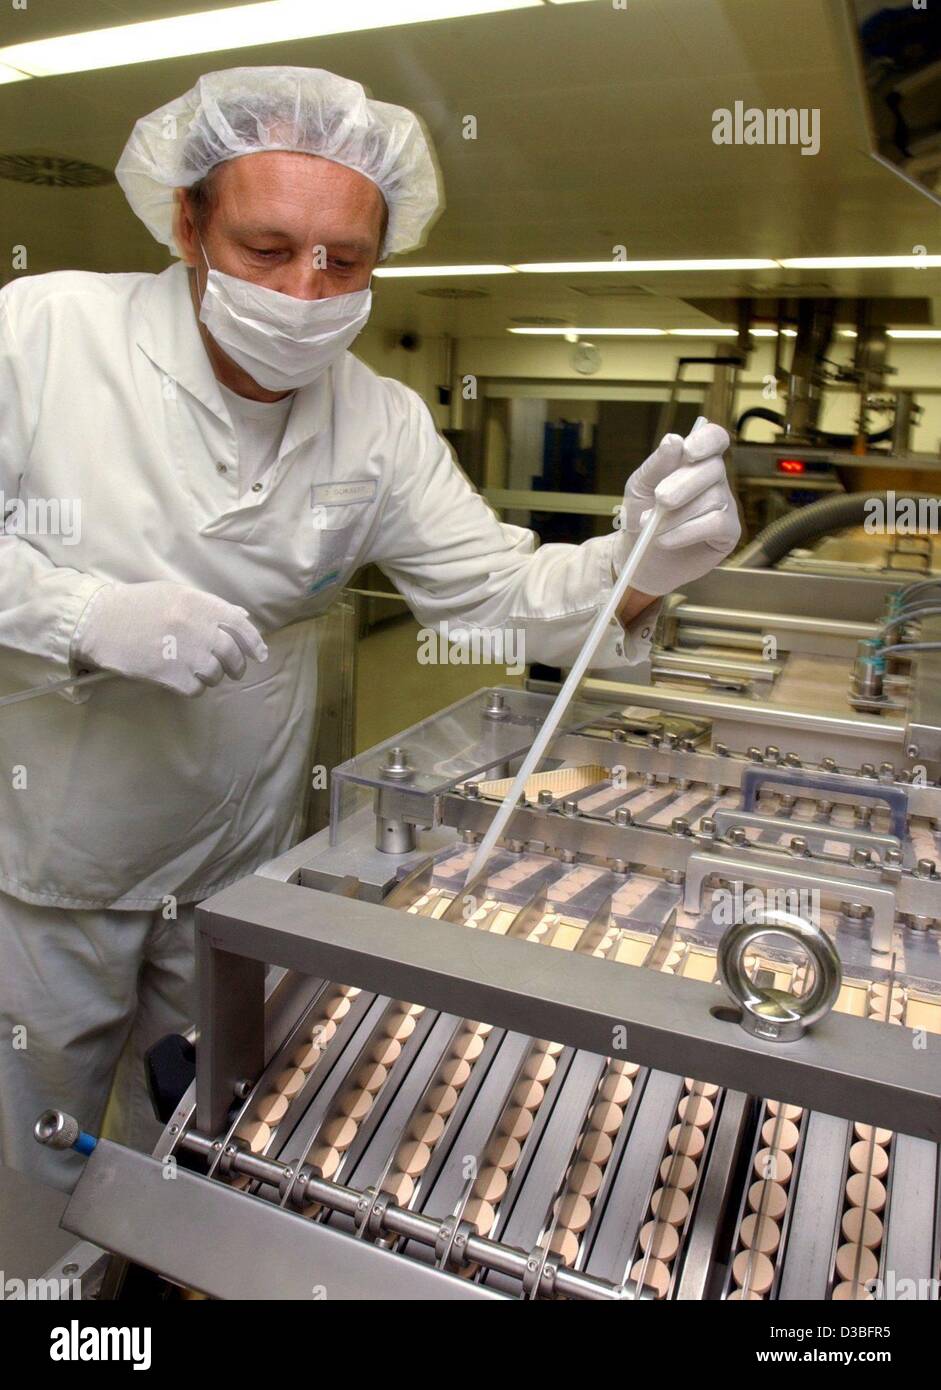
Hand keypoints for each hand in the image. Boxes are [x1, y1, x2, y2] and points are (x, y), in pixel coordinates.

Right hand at [72, 579, 267, 696]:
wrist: (98, 622)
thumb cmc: (137, 606)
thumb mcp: (174, 594)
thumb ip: (209, 606)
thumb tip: (241, 617)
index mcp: (197, 603)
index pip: (239, 624)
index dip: (254, 642)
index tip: (260, 655)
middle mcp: (195, 626)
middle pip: (231, 654)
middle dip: (236, 666)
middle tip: (233, 671)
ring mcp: (182, 651)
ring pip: (215, 674)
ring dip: (211, 677)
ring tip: (197, 672)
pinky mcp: (168, 673)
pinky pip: (196, 688)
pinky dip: (194, 688)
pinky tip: (181, 680)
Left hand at [615, 422, 739, 595]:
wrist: (639, 558)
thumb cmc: (642, 516)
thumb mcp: (640, 487)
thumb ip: (656, 465)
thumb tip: (674, 440)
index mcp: (695, 461)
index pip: (714, 438)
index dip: (707, 440)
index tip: (688, 451)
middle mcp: (714, 479)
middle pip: (713, 468)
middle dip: (683, 484)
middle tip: (660, 499)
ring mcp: (725, 505)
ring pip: (713, 498)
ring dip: (678, 514)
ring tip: (653, 527)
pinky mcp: (729, 532)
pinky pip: (716, 524)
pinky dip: (686, 531)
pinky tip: (665, 540)